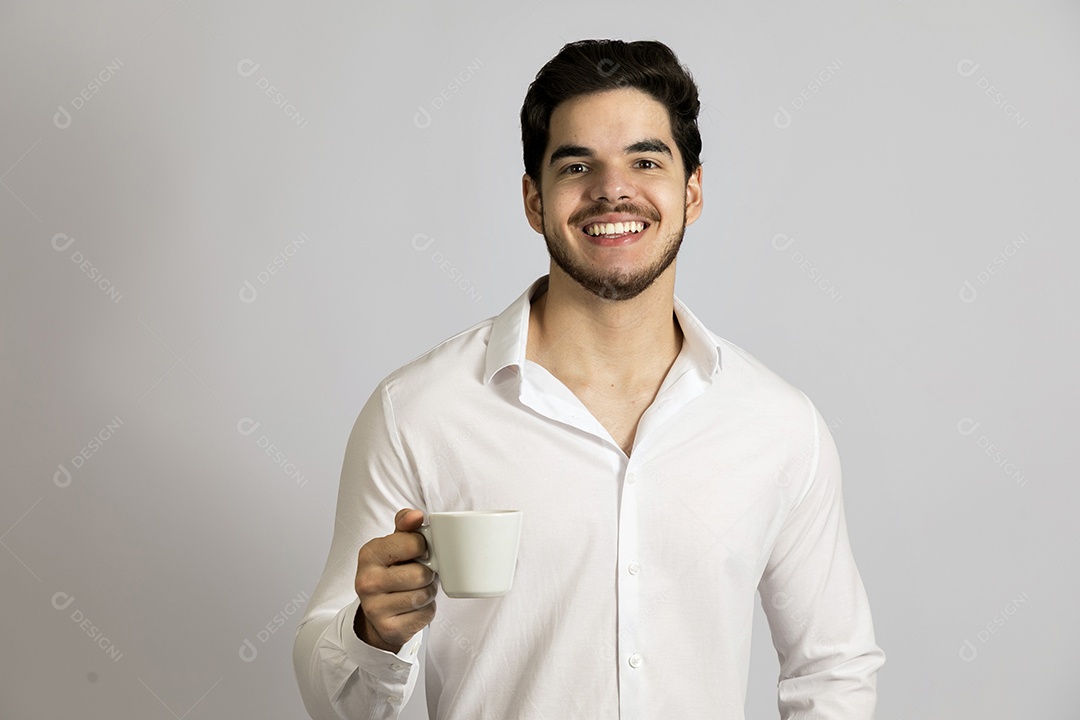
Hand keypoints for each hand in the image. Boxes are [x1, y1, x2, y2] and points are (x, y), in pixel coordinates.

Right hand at [353, 508, 436, 652]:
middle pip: (421, 573)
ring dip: (428, 592)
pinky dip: (426, 611)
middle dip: (427, 574)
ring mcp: (375, 608)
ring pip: (424, 594)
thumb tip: (416, 515)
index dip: (424, 547)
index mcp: (369, 554)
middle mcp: (366, 581)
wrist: (378, 614)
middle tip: (418, 575)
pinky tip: (413, 608)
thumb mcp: (394, 544)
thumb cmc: (392, 571)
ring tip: (416, 590)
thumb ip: (405, 525)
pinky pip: (425, 615)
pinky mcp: (389, 628)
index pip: (414, 543)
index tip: (418, 552)